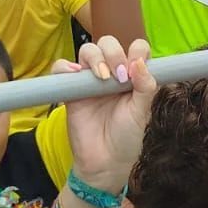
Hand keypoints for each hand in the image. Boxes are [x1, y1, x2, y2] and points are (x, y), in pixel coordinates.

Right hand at [55, 36, 155, 193]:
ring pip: (87, 50)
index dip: (136, 51)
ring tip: (102, 77)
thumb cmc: (127, 137)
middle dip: (114, 53)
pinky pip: (61, 69)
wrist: (105, 164)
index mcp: (132, 75)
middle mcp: (111, 73)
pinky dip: (65, 67)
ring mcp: (89, 80)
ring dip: (95, 57)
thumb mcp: (142, 112)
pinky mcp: (71, 91)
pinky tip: (76, 74)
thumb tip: (140, 62)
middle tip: (119, 76)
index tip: (135, 70)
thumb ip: (145, 86)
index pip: (135, 47)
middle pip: (108, 43)